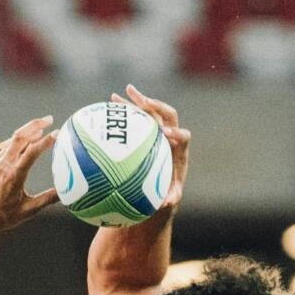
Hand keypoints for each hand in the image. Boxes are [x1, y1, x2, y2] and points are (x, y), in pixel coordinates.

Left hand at [0, 117, 60, 233]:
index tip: (57, 133)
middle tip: (49, 119)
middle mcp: (3, 166)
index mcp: (14, 176)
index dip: (46, 141)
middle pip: (20, 137)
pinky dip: (15, 140)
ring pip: (11, 140)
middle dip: (35, 125)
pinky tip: (22, 140)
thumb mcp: (29, 210)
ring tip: (39, 128)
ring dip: (26, 131)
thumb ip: (48, 199)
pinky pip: (3, 147)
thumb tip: (66, 194)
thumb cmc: (3, 218)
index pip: (32, 152)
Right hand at [122, 85, 189, 213]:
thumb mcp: (169, 197)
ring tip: (127, 90)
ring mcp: (157, 129)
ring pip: (151, 110)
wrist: (161, 182)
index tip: (165, 134)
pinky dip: (126, 107)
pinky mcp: (146, 128)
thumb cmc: (166, 191)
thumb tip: (165, 204)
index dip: (177, 132)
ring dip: (139, 99)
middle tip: (145, 102)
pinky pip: (136, 115)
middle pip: (168, 114)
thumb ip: (170, 198)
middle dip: (157, 106)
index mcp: (179, 149)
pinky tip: (111, 100)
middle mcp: (170, 134)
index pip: (182, 136)